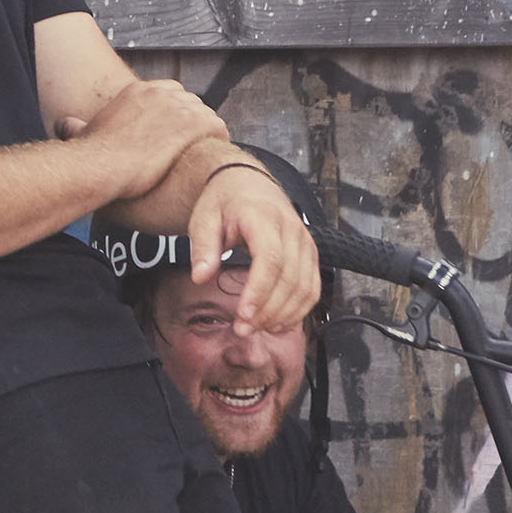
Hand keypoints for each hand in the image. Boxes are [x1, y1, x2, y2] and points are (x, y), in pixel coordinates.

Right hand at [59, 79, 228, 196]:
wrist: (103, 167)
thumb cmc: (93, 156)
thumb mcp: (83, 133)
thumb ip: (77, 125)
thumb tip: (63, 124)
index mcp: (137, 90)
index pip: (169, 92)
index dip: (174, 113)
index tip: (171, 131)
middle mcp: (159, 92)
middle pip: (190, 101)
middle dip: (191, 121)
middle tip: (187, 145)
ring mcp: (178, 106)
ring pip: (205, 114)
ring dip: (204, 132)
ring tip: (199, 152)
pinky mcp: (193, 124)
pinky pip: (218, 127)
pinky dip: (217, 140)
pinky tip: (208, 155)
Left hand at [186, 163, 318, 335]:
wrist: (248, 183)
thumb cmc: (224, 201)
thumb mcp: (204, 217)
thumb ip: (202, 247)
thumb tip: (200, 276)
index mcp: (264, 218)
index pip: (270, 260)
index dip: (259, 292)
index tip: (243, 315)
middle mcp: (292, 230)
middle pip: (289, 279)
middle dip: (267, 310)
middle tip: (242, 329)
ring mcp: (306, 244)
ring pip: (305, 288)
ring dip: (283, 315)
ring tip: (257, 328)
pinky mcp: (311, 256)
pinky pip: (312, 289)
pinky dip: (298, 310)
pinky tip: (276, 323)